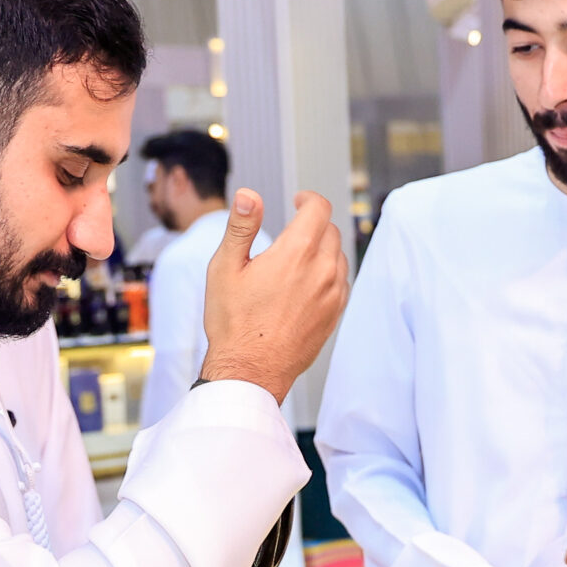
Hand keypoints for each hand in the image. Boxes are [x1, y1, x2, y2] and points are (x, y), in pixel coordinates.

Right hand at [198, 189, 349, 402]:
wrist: (251, 370)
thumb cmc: (234, 323)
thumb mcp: (225, 268)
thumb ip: (241, 227)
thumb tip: (249, 196)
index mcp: (296, 253)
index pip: (319, 209)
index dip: (308, 199)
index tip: (299, 201)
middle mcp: (322, 270)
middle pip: (330, 230)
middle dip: (313, 223)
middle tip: (294, 229)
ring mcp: (332, 294)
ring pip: (339, 255)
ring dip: (323, 248)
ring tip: (298, 257)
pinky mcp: (335, 314)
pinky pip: (341, 281)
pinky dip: (329, 273)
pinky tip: (307, 282)